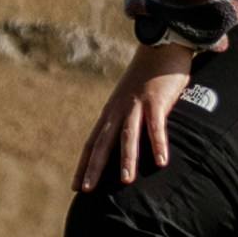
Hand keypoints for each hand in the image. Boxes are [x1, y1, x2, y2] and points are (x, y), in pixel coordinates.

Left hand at [75, 44, 198, 193]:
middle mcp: (119, 110)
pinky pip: (156, 125)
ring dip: (127, 158)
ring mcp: (136, 104)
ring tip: (126, 181)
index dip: (84, 165)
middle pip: (102, 142)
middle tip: (87, 190)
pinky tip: (162, 161)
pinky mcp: (156, 100)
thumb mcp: (131, 99)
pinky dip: (158, 143)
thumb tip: (126, 143)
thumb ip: (128, 119)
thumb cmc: (148, 77)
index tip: (76, 187)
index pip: (92, 142)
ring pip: (128, 135)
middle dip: (94, 167)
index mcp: (111, 111)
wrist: (160, 46)